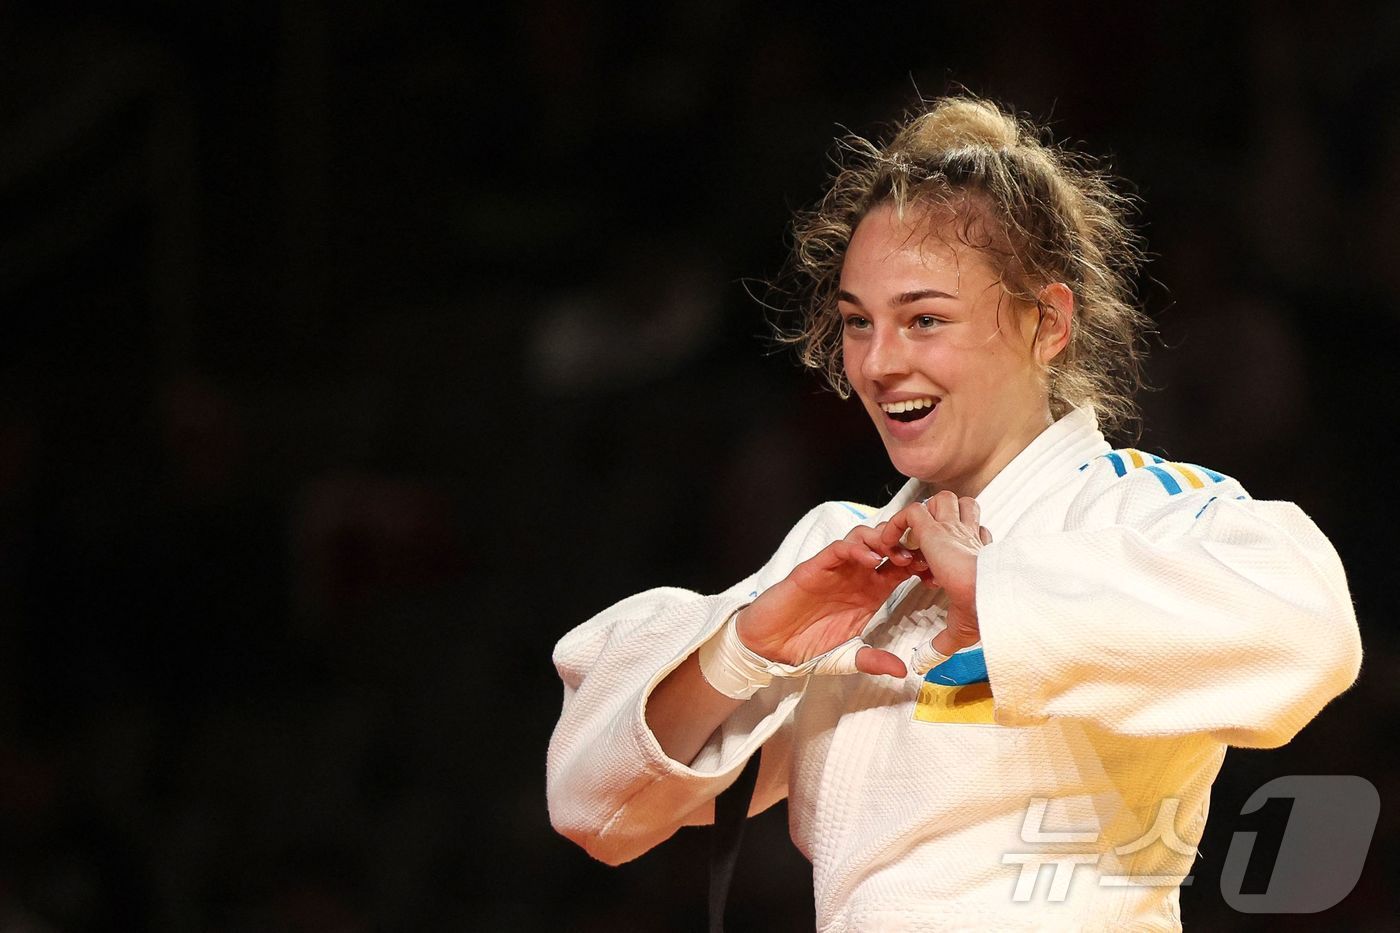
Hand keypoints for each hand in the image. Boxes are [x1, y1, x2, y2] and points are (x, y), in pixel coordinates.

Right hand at [734, 523, 924, 677]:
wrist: (769, 646)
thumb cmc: (806, 646)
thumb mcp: (848, 658)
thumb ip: (874, 661)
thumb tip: (902, 671)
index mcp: (868, 593)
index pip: (899, 568)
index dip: (918, 565)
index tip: (935, 572)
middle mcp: (855, 576)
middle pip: (885, 545)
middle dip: (905, 545)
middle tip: (921, 557)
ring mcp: (835, 569)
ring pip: (863, 538)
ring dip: (883, 541)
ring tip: (897, 554)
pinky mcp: (815, 567)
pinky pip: (838, 548)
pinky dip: (856, 548)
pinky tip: (870, 559)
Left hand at [880, 491, 992, 653]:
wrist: (991, 600)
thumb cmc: (986, 613)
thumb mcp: (962, 629)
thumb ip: (944, 642)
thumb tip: (928, 661)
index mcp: (977, 557)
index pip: (969, 536)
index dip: (947, 552)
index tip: (932, 577)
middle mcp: (968, 538)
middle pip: (959, 510)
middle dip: (938, 524)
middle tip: (918, 552)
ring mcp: (953, 530)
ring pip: (940, 501)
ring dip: (921, 518)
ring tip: (905, 544)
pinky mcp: (937, 529)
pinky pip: (911, 512)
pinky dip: (897, 524)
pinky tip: (891, 546)